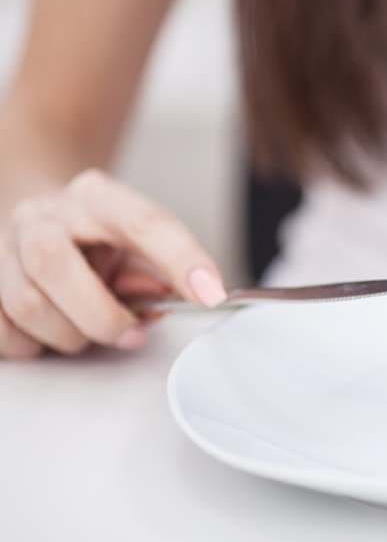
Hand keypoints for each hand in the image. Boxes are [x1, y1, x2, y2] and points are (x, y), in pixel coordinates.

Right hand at [0, 169, 225, 358]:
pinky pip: (2, 329)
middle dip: (99, 314)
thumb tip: (190, 296)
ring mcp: (2, 246)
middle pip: (54, 263)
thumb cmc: (97, 240)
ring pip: (26, 303)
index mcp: (96, 198)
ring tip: (88, 331)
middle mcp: (42, 215)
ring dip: (68, 335)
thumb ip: (163, 267)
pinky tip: (50, 333)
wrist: (39, 217)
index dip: (180, 259)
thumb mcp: (138, 243)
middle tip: (130, 335)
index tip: (210, 295)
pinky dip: (32, 344)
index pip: (143, 222)